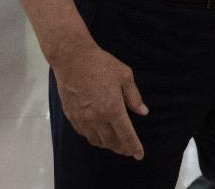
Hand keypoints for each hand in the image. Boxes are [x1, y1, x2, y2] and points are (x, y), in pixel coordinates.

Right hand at [51, 42, 148, 158]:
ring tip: (116, 144)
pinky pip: (85, 134)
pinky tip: (100, 135)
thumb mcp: (125, 76)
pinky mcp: (71, 116)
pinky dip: (94, 138)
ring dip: (108, 145)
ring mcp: (82, 118)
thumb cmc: (101, 64)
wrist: (72, 59)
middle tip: (129, 149)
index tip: (139, 155)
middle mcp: (96, 118)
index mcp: (112, 108)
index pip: (126, 135)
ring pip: (97, 140)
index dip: (134, 147)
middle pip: (111, 141)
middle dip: (122, 148)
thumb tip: (143, 112)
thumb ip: (134, 97)